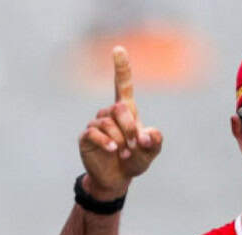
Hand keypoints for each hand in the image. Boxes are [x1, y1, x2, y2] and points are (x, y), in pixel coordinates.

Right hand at [78, 46, 163, 199]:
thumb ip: (155, 141)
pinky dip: (106, 142)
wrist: (117, 178)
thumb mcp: (151, 151)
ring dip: (120, 140)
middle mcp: (109, 113)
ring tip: (124, 153)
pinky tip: (113, 151)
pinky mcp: (86, 137)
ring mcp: (96, 123)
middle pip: (119, 109)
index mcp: (126, 111)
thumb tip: (146, 136)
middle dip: (130, 128)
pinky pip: (94, 133)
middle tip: (134, 146)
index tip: (118, 49)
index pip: (123, 84)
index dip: (121, 67)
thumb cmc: (135, 159)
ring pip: (108, 123)